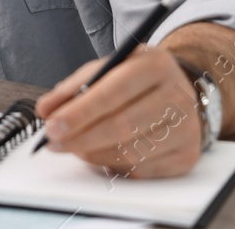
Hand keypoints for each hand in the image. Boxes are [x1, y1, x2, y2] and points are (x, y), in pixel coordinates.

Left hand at [34, 46, 201, 178]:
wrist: (180, 91)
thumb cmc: (136, 80)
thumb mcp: (108, 69)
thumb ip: (74, 87)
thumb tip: (46, 110)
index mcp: (155, 65)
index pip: (113, 92)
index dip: (80, 112)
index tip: (52, 126)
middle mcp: (178, 96)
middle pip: (122, 125)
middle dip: (81, 138)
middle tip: (54, 143)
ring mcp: (187, 128)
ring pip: (131, 152)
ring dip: (94, 154)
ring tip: (75, 147)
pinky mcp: (188, 156)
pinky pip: (142, 170)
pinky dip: (114, 165)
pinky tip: (101, 155)